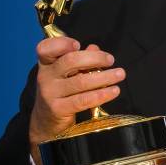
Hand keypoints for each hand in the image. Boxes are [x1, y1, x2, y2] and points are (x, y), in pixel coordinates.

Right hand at [29, 36, 125, 164]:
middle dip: (94, 58)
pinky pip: (83, 100)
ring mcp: (50, 94)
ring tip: (120, 74)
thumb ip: (79, 59)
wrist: (47, 121)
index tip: (78, 44)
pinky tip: (114, 91)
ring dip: (104, 77)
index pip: (45, 48)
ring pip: (80, 81)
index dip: (61, 43)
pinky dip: (101, 94)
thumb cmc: (61, 91)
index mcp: (46, 64)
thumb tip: (94, 48)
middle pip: (69, 61)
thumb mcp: (66, 74)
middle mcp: (45, 76)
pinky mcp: (58, 109)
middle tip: (110, 60)